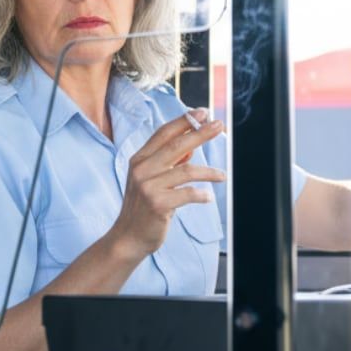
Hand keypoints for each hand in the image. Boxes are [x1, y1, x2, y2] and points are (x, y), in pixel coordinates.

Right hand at [108, 109, 225, 259]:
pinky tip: (208, 198)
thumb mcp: (151, 180)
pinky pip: (187, 194)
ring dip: (209, 172)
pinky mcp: (158, 204)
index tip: (202, 112)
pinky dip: (201, 195)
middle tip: (219, 125)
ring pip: (187, 171)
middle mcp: (142, 169)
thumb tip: (193, 147)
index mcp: (140, 160)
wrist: (128, 237)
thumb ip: (169, 163)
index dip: (184, 121)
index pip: (163, 133)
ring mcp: (148, 186)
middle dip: (200, 133)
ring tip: (222, 176)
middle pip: (177, 145)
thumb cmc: (143, 207)